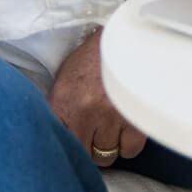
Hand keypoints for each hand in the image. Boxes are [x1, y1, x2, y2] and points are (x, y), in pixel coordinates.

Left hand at [49, 26, 146, 165]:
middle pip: (84, 155)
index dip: (68, 150)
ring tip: (112, 129)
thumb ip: (60, 110)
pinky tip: (126, 129)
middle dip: (90, 148)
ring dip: (110, 146)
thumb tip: (59, 139)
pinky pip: (130, 149)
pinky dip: (128, 144)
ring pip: (107, 155)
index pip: (58, 144)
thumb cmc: (94, 58)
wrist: (125, 36)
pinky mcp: (134, 118)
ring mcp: (109, 117)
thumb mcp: (66, 80)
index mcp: (62, 103)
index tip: (74, 151)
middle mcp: (83, 113)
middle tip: (96, 135)